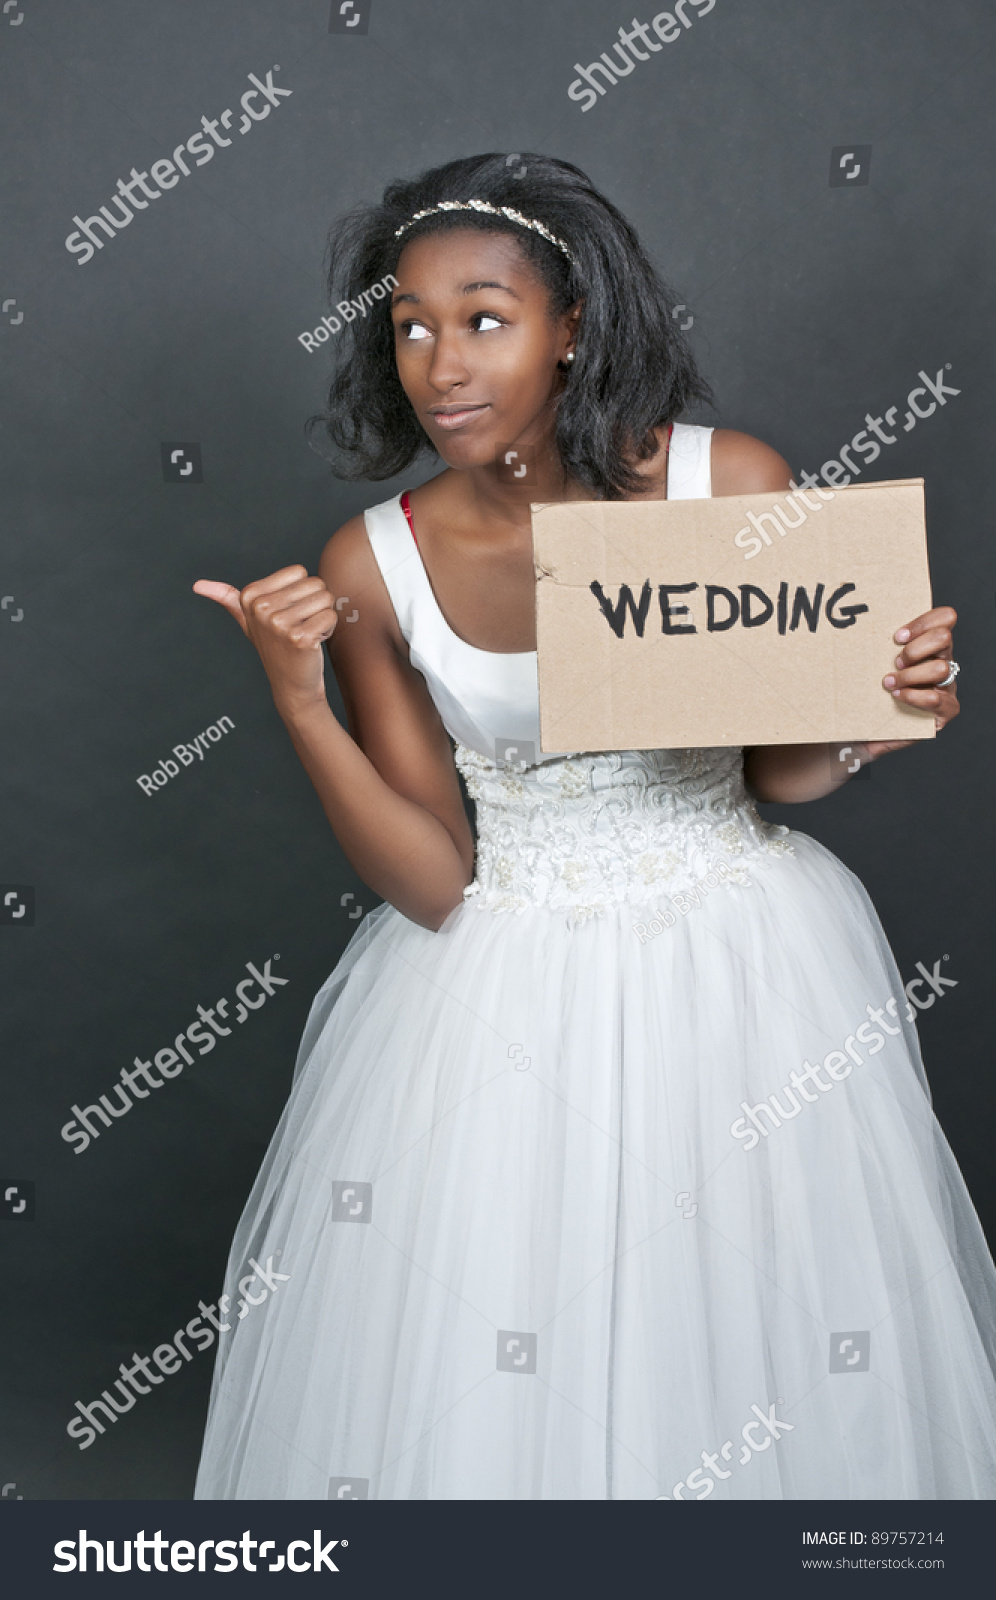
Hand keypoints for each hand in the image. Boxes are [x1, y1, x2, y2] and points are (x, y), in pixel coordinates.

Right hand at [193, 566, 337, 712]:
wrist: (291, 685)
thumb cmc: (274, 648)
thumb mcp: (247, 621)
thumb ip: (228, 599)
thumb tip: (197, 585)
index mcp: (250, 596)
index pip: (299, 571)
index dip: (300, 592)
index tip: (287, 614)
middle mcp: (261, 608)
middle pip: (315, 583)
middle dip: (314, 604)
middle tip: (298, 626)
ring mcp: (279, 624)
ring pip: (326, 598)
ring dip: (322, 617)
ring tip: (305, 634)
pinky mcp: (300, 638)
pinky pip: (330, 615)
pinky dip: (329, 629)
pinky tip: (313, 644)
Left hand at [866, 604, 959, 759]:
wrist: (865, 730)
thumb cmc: (867, 692)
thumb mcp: (870, 665)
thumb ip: (872, 645)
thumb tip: (850, 626)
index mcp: (929, 643)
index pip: (945, 618)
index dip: (923, 622)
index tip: (897, 636)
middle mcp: (942, 660)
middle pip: (944, 637)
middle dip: (915, 649)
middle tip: (895, 662)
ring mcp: (947, 685)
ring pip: (941, 668)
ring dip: (910, 675)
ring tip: (890, 683)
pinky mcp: (945, 710)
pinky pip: (936, 698)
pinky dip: (913, 696)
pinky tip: (896, 697)